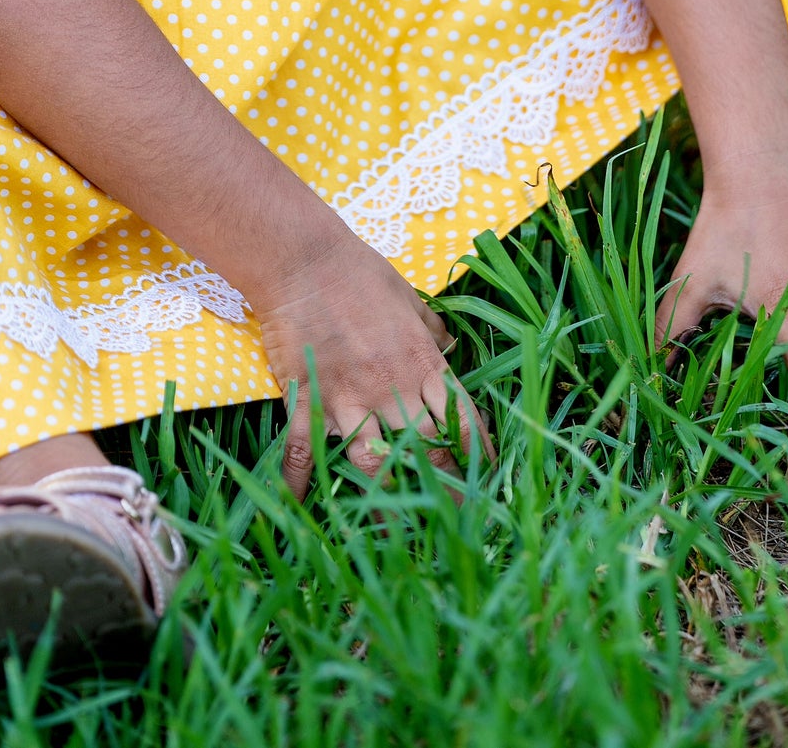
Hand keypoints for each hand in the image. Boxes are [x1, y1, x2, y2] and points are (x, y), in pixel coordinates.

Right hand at [255, 237, 490, 496]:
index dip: (480, 454)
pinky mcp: (308, 400)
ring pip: (374, 462)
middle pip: (427, 450)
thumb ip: (431, 330)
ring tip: (395, 525)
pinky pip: (304, 451)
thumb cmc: (361, 273)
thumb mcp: (410, 298)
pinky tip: (298, 506)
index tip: (490, 478)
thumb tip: (450, 346)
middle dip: (446, 485)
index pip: (462, 419)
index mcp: (422, 363)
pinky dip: (299, 481)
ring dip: (385, 494)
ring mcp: (348, 397)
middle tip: (457, 517)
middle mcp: (391, 387)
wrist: (305, 261)